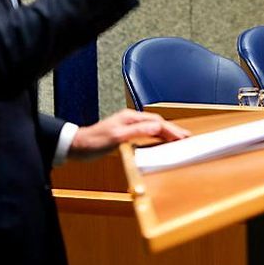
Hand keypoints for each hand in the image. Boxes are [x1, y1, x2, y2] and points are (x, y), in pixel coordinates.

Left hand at [68, 108, 189, 158]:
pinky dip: (157, 136)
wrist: (76, 146)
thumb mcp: (117, 137)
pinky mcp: (125, 133)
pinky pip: (147, 132)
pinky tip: (161, 141)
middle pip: (157, 122)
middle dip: (173, 129)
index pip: (157, 122)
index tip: (182, 137)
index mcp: (130, 118)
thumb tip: (158, 127)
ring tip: (178, 139)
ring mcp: (128, 126)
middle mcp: (131, 119)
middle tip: (186, 137)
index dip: (171, 130)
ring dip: (166, 132)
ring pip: (153, 126)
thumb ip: (138, 131)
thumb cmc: (93, 142)